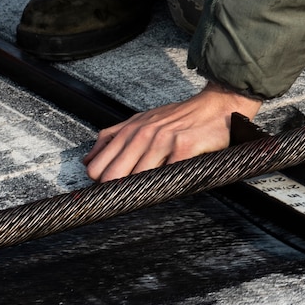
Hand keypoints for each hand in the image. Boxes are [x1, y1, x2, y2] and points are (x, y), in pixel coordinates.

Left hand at [84, 81, 260, 182]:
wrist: (217, 105)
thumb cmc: (180, 117)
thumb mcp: (141, 120)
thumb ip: (113, 138)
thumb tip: (88, 160)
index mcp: (129, 130)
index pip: (97, 166)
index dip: (100, 184)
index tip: (108, 193)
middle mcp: (142, 134)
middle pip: (111, 176)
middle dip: (115, 192)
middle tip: (127, 199)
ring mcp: (162, 140)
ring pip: (136, 179)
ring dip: (142, 192)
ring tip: (150, 194)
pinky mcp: (183, 147)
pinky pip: (167, 177)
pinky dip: (166, 186)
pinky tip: (170, 186)